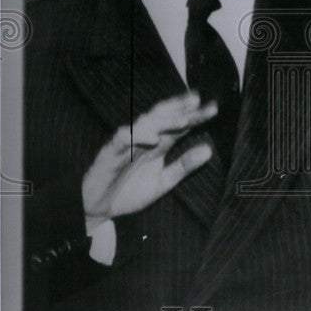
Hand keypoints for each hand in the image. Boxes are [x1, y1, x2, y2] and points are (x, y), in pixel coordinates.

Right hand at [82, 92, 216, 230]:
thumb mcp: (163, 182)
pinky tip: (154, 138)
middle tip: (198, 101)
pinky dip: (137, 136)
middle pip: (163, 118)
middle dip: (180, 109)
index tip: (213, 108)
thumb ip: (184, 166)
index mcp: (157, 144)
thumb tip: (209, 150)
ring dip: (164, 120)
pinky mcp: (109, 153)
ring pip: (145, 124)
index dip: (194, 115)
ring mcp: (126, 144)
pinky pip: (123, 139)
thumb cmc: (129, 192)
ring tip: (184, 119)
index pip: (178, 125)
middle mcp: (143, 139)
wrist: (98, 209)